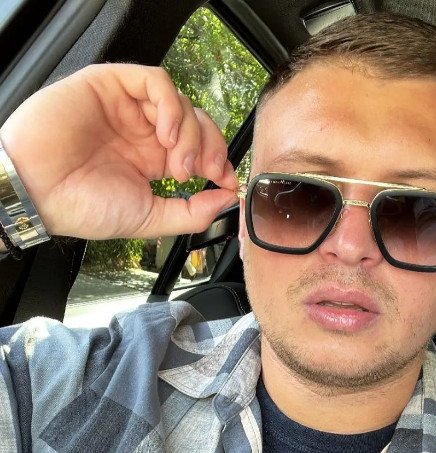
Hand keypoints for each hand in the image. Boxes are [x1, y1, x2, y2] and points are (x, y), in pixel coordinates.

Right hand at [0, 64, 237, 241]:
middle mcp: (143, 133)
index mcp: (152, 161)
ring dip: (192, 132)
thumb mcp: (149, 218)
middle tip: (208, 171)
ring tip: (178, 161)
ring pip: (182, 103)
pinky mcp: (112, 85)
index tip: (228, 181)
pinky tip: (167, 134)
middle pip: (197, 123)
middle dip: (212, 147)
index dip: (219, 162)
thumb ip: (191, 212)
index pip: (199, 150)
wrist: (38, 192)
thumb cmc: (83, 206)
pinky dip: (171, 105)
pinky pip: (156, 82)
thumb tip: (226, 200)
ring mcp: (129, 108)